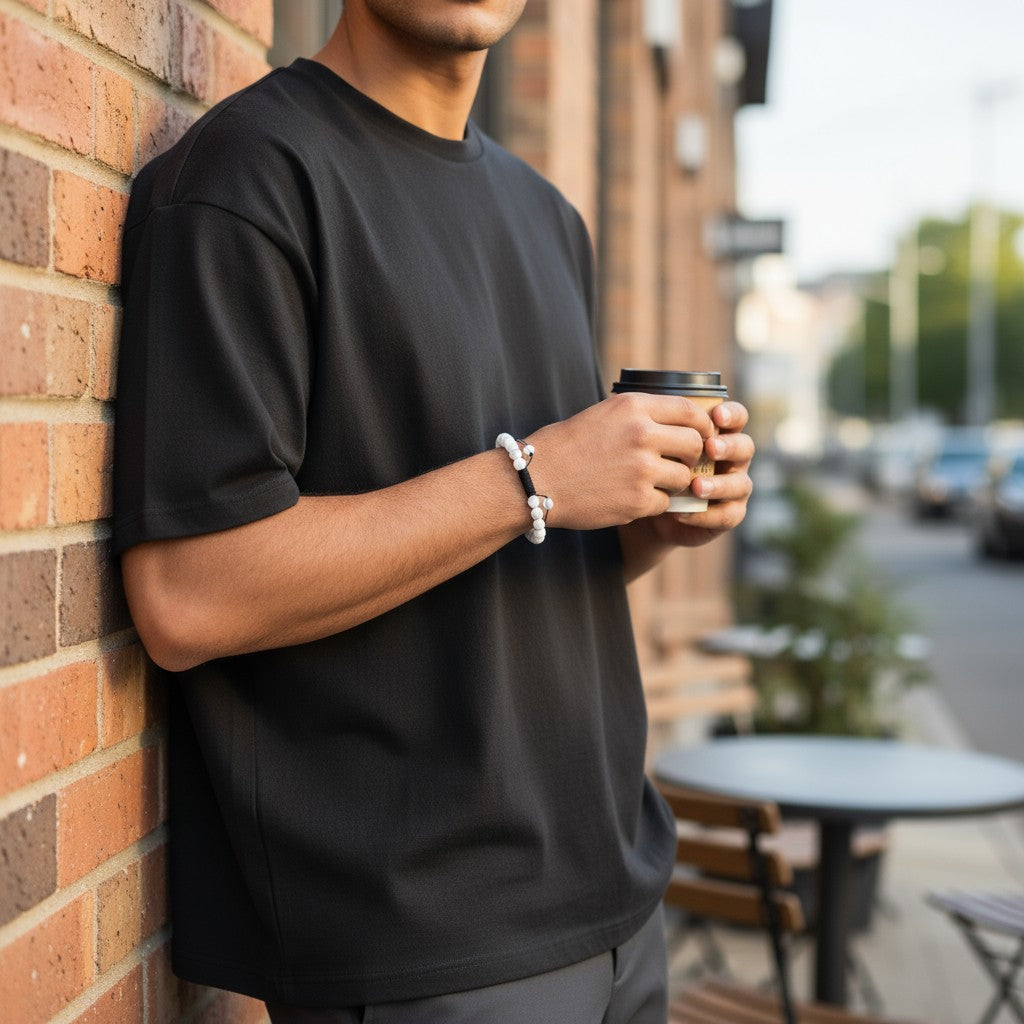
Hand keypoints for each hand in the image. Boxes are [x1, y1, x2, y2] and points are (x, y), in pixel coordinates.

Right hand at [526, 391, 717, 529]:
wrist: (536, 479)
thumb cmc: (566, 446)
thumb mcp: (604, 414)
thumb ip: (641, 415)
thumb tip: (679, 420)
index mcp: (634, 407)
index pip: (690, 411)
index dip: (702, 425)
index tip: (702, 435)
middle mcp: (642, 434)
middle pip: (694, 444)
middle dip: (692, 456)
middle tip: (681, 464)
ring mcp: (642, 469)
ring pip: (683, 477)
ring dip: (672, 483)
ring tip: (648, 483)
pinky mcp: (638, 501)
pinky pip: (665, 503)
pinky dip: (652, 504)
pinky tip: (630, 499)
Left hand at [642, 400, 753, 547]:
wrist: (647, 505)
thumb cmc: (653, 464)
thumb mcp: (656, 444)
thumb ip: (663, 428)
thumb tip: (653, 411)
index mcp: (720, 433)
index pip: (737, 417)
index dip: (732, 415)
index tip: (716, 415)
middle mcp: (732, 458)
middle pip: (745, 447)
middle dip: (729, 446)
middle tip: (710, 447)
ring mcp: (734, 486)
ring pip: (741, 484)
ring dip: (719, 484)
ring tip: (696, 486)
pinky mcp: (729, 513)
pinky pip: (728, 515)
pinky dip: (707, 515)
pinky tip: (683, 513)